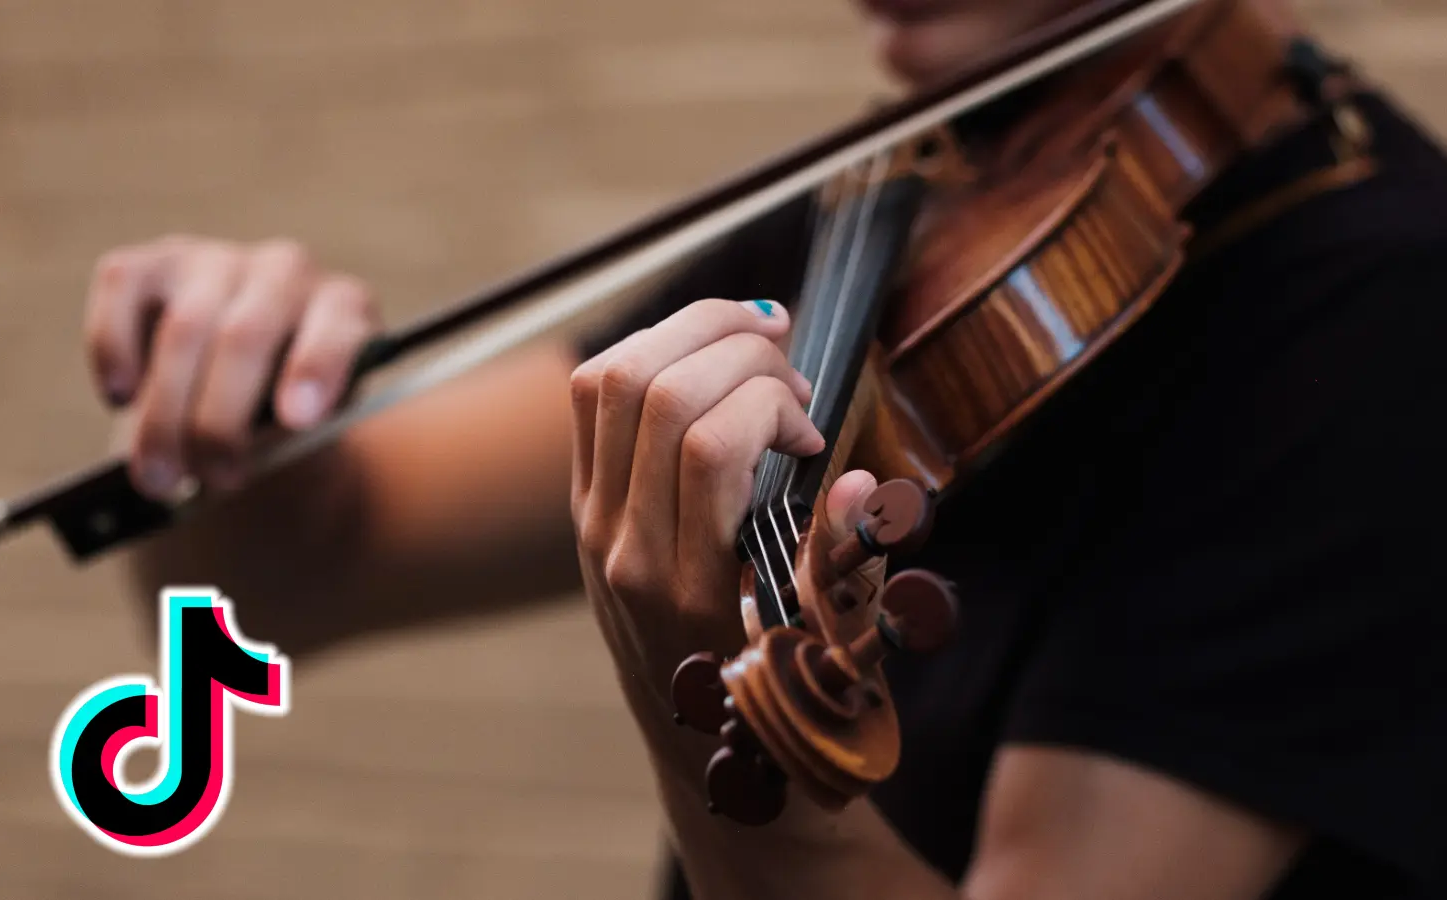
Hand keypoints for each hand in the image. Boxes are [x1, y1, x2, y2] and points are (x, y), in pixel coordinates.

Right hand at [84, 235, 380, 499]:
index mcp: (345, 309)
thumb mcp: (308, 433)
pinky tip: (121, 397)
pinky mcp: (151, 263)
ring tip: (159, 477)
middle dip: (220, 422)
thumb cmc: (285, 413)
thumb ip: (288, 437)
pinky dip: (114, 350)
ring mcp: (216, 260)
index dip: (315, 370)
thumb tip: (226, 459)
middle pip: (245, 339)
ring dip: (164, 414)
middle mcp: (286, 271)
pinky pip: (121, 291)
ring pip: (184, 330)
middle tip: (214, 479)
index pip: (338, 330)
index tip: (297, 419)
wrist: (243, 385)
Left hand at [568, 297, 879, 699]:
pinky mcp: (585, 502)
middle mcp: (626, 548)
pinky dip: (652, 349)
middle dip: (740, 350)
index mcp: (689, 589)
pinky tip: (709, 357)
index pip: (709, 446)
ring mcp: (595, 521)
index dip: (772, 407)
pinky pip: (596, 395)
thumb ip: (850, 560)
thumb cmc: (782, 696)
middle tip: (796, 379)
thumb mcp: (838, 644)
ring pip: (615, 377)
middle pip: (658, 390)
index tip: (816, 434)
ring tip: (758, 342)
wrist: (704, 746)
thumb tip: (860, 480)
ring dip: (692, 332)